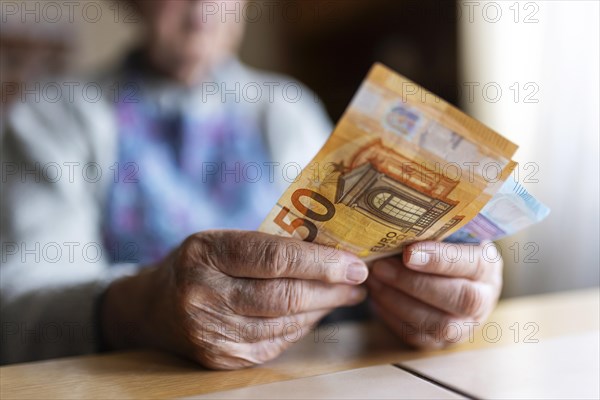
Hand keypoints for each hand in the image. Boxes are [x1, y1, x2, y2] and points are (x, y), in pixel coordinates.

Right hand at [101, 230, 367, 368]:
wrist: (154, 307)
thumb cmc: (198, 264)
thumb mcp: (221, 240)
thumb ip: (267, 244)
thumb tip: (330, 252)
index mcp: (205, 253)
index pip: (273, 258)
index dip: (320, 262)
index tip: (353, 262)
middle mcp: (204, 295)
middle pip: (284, 296)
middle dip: (330, 288)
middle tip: (359, 279)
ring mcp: (211, 332)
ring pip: (285, 323)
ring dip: (323, 309)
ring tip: (346, 294)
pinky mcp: (222, 358)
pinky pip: (276, 342)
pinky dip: (303, 326)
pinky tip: (317, 312)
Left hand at [366, 241, 501, 349]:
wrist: (442, 277)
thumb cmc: (440, 248)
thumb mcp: (444, 234)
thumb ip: (432, 229)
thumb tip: (400, 218)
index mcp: (488, 266)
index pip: (474, 263)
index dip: (441, 259)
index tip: (408, 252)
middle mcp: (483, 299)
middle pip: (460, 298)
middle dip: (415, 283)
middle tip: (381, 267)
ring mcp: (464, 325)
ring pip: (439, 323)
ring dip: (399, 301)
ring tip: (374, 281)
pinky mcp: (440, 342)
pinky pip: (418, 335)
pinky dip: (392, 316)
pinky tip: (377, 297)